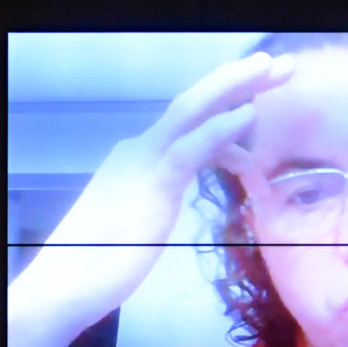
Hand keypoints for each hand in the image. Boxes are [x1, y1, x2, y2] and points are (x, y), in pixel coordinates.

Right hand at [6, 51, 299, 346]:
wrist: (67, 283)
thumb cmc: (100, 260)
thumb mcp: (139, 218)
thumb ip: (159, 195)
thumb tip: (172, 191)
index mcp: (138, 156)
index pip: (187, 118)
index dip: (224, 99)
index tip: (259, 90)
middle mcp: (140, 149)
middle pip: (195, 102)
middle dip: (238, 79)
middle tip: (280, 64)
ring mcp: (143, 163)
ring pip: (193, 110)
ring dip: (236, 87)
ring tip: (273, 70)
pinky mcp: (151, 185)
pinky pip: (191, 148)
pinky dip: (221, 128)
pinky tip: (249, 114)